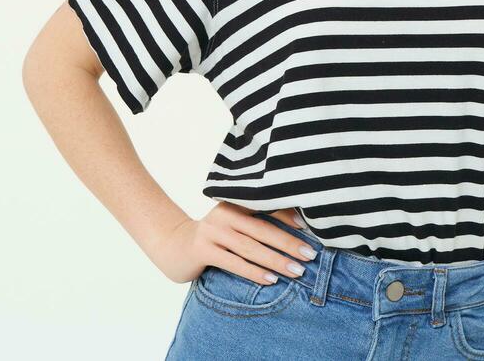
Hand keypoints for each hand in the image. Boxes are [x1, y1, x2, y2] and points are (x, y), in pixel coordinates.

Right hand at [146, 201, 317, 285]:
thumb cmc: (213, 237)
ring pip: (250, 247)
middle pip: (262, 229)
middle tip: (310, 255)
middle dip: (289, 243)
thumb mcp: (233, 225)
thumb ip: (255, 225)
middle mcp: (225, 214)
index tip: (310, 229)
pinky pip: (233, 262)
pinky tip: (270, 280)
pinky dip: (253, 272)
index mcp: (235, 203)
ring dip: (276, 260)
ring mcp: (212, 231)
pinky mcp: (203, 250)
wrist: (172, 244)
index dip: (289, 217)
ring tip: (297, 271)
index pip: (266, 206)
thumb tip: (296, 234)